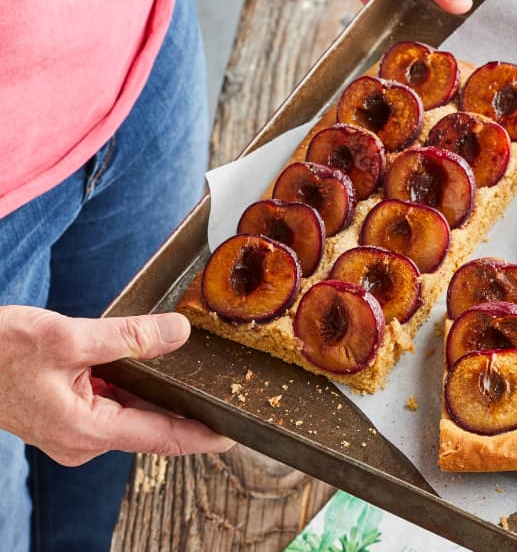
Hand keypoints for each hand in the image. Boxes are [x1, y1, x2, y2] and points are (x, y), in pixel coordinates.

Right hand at [0, 306, 233, 465]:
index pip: (162, 438)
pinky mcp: (69, 416)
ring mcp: (75, 431)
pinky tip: (148, 365)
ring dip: (158, 393)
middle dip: (185, 406)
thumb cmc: (0, 350)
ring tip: (190, 370)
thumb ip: (129, 337)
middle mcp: (83, 440)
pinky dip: (134, 388)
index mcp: (86, 430)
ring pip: (133, 413)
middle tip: (220, 384)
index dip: (203, 435)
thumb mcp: (69, 336)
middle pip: (152, 425)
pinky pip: (114, 405)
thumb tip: (178, 333)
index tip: (235, 431)